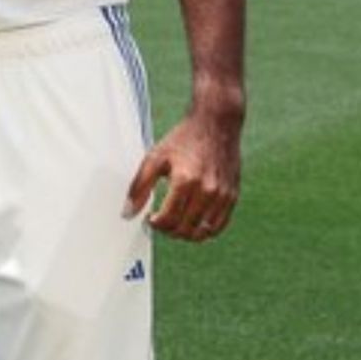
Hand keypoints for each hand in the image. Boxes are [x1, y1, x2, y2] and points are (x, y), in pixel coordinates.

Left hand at [124, 108, 240, 241]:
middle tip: (160, 223)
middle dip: (169, 231)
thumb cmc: (183, 140)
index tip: (150, 219)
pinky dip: (204, 231)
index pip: (169, 219)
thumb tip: (127, 212)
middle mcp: (207, 190)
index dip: (156, 225)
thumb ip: (139, 186)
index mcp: (185, 180)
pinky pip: (219, 226)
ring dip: (186, 234)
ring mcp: (223, 195)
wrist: (215, 125)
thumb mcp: (154, 158)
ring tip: (175, 224)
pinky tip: (192, 222)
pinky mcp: (233, 196)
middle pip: (186, 229)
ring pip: (203, 232)